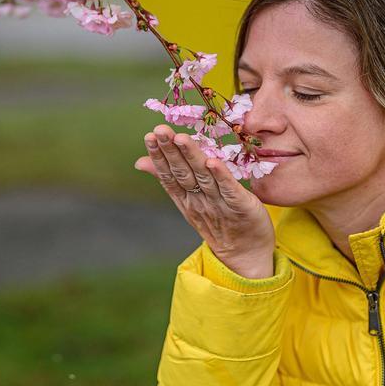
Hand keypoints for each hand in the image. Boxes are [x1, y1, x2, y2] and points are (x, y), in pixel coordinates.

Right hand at [134, 124, 275, 278]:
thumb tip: (140, 161)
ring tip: (181, 138)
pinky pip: (230, 190)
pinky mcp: (241, 207)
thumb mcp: (189, 201)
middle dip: (171, 151)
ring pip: (203, 178)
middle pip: (183, 173)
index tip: (150, 136)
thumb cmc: (218, 222)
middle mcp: (200, 201)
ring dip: (192, 157)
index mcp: (186, 199)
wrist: (244, 254)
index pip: (170, 175)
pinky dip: (221, 176)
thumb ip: (170, 179)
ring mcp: (219, 204)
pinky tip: (212, 161)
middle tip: (160, 131)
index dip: (159, 156)